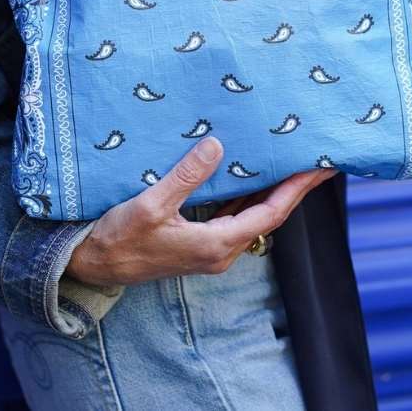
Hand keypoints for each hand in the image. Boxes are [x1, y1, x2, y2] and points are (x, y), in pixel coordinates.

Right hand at [64, 135, 337, 286]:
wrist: (93, 265)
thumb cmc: (120, 238)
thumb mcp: (152, 204)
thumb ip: (186, 176)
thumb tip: (218, 146)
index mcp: (216, 244)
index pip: (270, 214)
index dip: (296, 190)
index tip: (318, 167)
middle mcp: (220, 251)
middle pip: (268, 216)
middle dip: (292, 188)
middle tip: (314, 159)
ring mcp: (209, 248)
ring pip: (252, 217)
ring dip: (271, 191)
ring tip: (287, 162)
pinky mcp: (197, 242)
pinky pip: (234, 217)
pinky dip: (248, 196)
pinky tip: (246, 175)